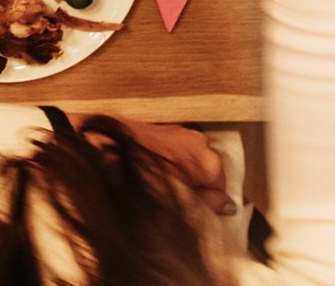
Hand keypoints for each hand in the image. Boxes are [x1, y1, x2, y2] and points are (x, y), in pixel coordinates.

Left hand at [96, 118, 236, 215]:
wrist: (108, 147)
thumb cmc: (143, 174)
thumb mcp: (182, 200)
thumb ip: (209, 204)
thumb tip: (226, 206)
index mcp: (210, 161)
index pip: (222, 190)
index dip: (209, 203)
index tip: (196, 207)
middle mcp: (201, 143)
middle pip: (208, 174)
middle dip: (197, 186)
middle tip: (178, 196)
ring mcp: (185, 132)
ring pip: (193, 162)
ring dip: (184, 173)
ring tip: (163, 182)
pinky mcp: (169, 128)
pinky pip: (179, 151)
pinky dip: (172, 161)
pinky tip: (155, 168)